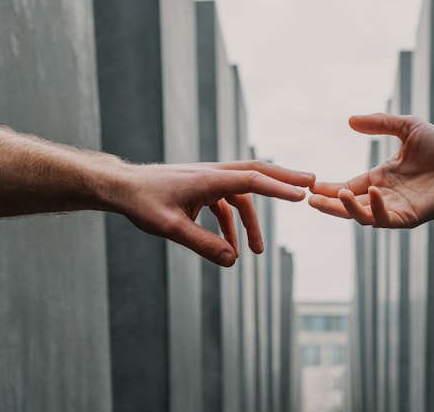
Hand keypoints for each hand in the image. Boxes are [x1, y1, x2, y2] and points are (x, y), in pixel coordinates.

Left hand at [115, 160, 314, 265]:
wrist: (122, 188)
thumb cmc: (143, 203)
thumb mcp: (171, 228)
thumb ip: (203, 245)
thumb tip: (233, 261)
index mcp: (209, 178)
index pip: (252, 180)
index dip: (279, 187)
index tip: (302, 194)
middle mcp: (213, 174)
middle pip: (257, 172)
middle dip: (284, 179)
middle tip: (312, 183)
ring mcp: (209, 180)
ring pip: (243, 194)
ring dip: (253, 221)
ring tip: (259, 252)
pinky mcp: (202, 189)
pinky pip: (226, 205)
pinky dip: (232, 225)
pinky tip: (230, 248)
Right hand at [309, 114, 433, 227]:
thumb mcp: (406, 127)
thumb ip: (379, 123)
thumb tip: (350, 120)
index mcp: (380, 178)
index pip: (348, 187)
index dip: (329, 189)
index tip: (311, 186)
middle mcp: (384, 196)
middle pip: (349, 205)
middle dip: (329, 204)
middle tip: (310, 199)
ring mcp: (396, 208)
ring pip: (363, 216)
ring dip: (347, 208)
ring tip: (336, 195)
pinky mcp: (410, 217)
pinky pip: (386, 219)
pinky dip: (377, 209)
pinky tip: (372, 192)